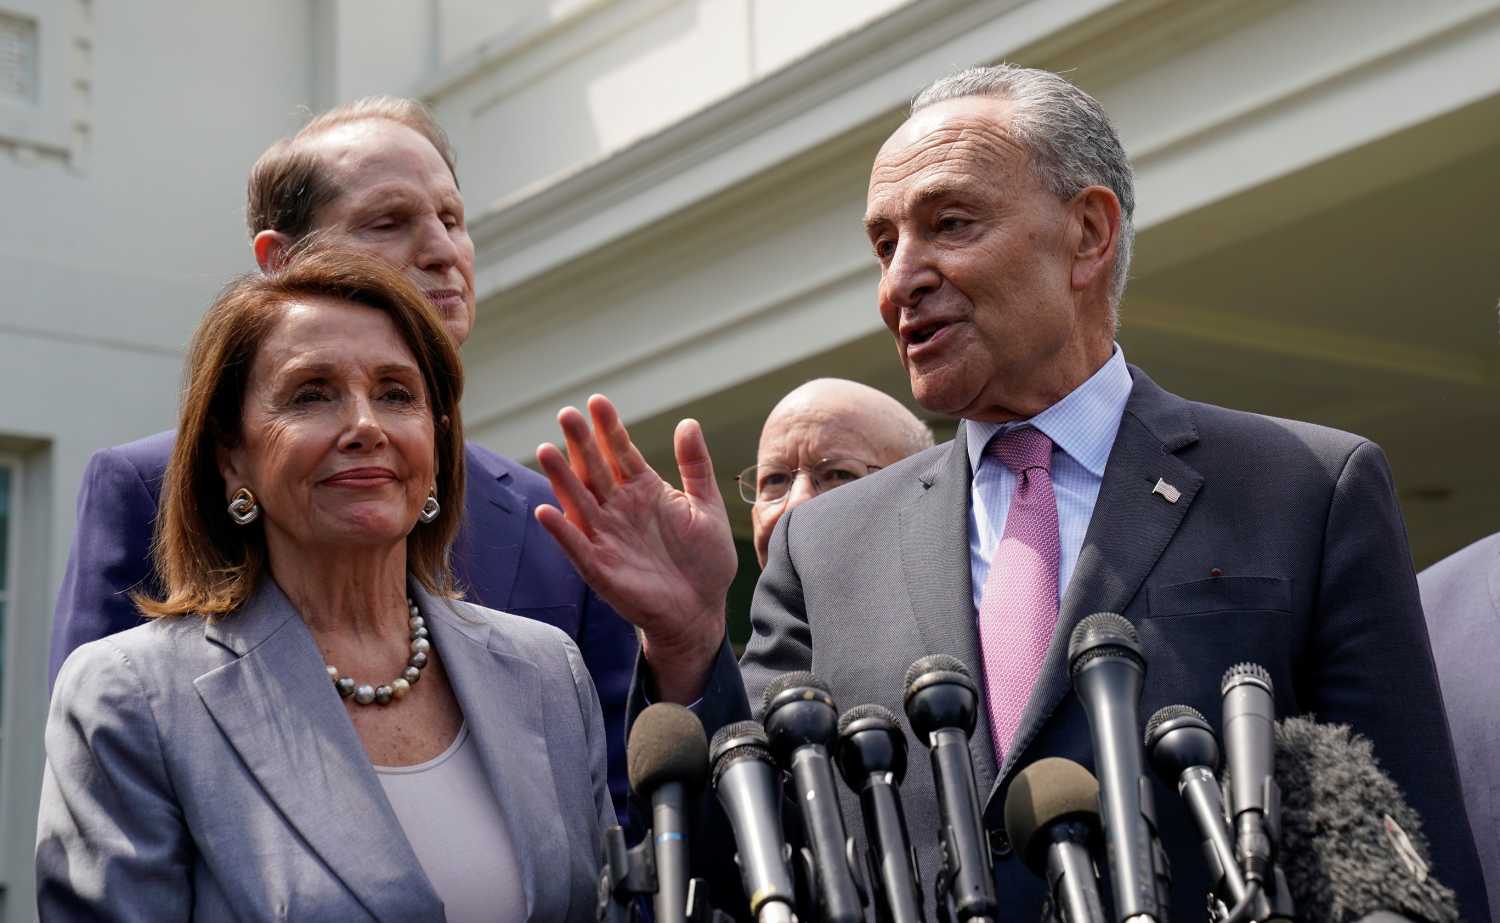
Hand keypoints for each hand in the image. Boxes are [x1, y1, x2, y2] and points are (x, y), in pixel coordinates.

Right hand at [535, 395, 737, 702]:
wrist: (702, 610)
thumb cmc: (704, 560)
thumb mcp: (707, 506)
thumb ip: (695, 466)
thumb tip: (688, 422)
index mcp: (644, 491)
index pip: (621, 452)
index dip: (609, 428)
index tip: (598, 401)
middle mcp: (619, 509)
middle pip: (595, 469)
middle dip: (580, 443)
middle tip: (567, 414)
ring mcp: (607, 537)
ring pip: (578, 501)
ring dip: (562, 478)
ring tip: (546, 450)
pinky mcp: (601, 568)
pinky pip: (577, 546)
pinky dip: (562, 530)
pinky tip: (547, 511)